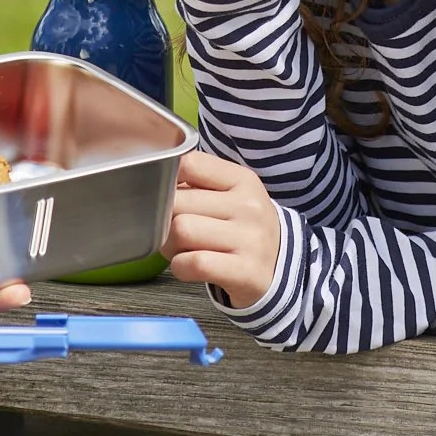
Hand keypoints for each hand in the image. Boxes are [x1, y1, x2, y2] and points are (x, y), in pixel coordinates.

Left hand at [163, 151, 281, 307]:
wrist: (280, 268)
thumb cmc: (244, 229)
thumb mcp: (233, 196)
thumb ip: (198, 184)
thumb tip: (155, 184)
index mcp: (243, 180)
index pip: (190, 164)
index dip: (168, 181)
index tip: (170, 196)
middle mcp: (249, 206)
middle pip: (178, 202)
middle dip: (164, 220)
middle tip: (173, 231)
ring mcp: (249, 239)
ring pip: (182, 230)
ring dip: (170, 245)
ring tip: (181, 249)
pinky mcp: (244, 271)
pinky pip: (193, 263)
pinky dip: (181, 267)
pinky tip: (189, 266)